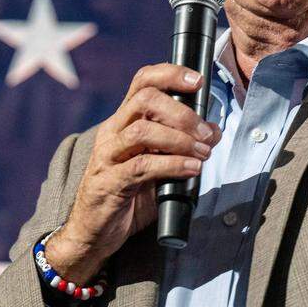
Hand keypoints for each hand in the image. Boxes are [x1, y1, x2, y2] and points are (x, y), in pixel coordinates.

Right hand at [43, 64, 221, 282]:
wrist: (95, 232)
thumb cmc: (129, 194)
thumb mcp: (160, 164)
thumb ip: (184, 146)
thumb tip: (213, 131)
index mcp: (124, 120)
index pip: (143, 81)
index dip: (170, 74)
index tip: (197, 80)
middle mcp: (113, 131)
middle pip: (145, 99)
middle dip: (182, 112)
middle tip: (205, 131)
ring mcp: (107, 156)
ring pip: (142, 130)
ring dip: (180, 139)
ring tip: (203, 153)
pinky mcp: (108, 182)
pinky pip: (141, 166)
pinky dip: (173, 165)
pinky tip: (191, 170)